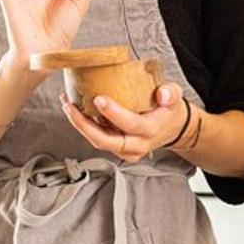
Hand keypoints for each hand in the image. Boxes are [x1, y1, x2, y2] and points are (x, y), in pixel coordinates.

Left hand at [60, 82, 195, 162]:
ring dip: (80, 124)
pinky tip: (74, 109)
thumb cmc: (169, 110)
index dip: (113, 113)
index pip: (130, 124)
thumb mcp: (175, 97)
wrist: (172, 128)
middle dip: (84, 125)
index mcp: (150, 130)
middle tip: (70, 106)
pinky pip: (98, 139)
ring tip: (67, 104)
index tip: (99, 99)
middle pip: (105, 140)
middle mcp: (136, 145)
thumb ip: (170, 93)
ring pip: (98, 141)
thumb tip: (162, 93)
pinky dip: (84, 126)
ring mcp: (125, 150)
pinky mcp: (117, 149)